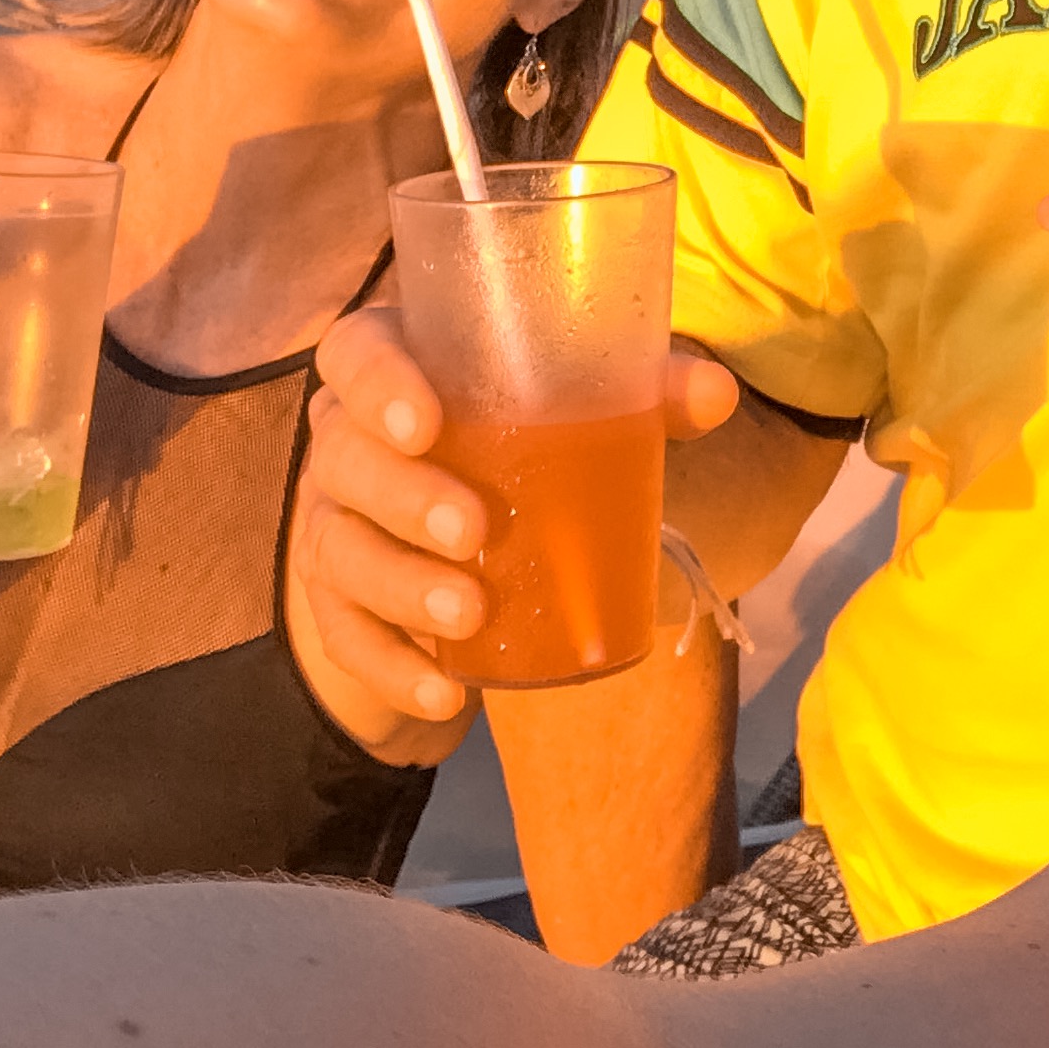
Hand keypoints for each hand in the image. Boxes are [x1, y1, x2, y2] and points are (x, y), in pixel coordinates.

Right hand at [293, 307, 739, 722]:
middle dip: (405, 496)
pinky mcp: (339, 601)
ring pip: (339, 549)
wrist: (477, 541)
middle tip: (474, 529)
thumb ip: (650, 394)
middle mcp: (349, 441)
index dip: (378, 382)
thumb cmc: (531, 443)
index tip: (428, 422)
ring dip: (401, 585)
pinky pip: (346, 636)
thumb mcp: (588, 413)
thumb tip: (715, 394)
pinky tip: (443, 693)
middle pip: (344, 457)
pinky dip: (391, 669)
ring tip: (470, 612)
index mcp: (401, 371)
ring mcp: (334, 521)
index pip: (356, 354)